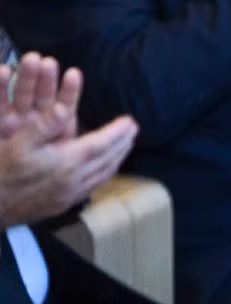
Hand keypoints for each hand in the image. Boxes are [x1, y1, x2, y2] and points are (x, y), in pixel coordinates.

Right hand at [0, 55, 136, 226]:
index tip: (130, 120)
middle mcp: (73, 181)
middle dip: (122, 144)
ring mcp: (68, 197)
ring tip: (124, 147)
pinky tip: (103, 170)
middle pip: (107, 160)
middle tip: (132, 130)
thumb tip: (65, 108)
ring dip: (116, 159)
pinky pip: (92, 187)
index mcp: (66, 163)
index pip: (101, 145)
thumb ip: (43, 125)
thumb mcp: (17, 144)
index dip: (117, 132)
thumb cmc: (1, 173)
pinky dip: (103, 174)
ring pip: (102, 176)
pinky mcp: (61, 206)